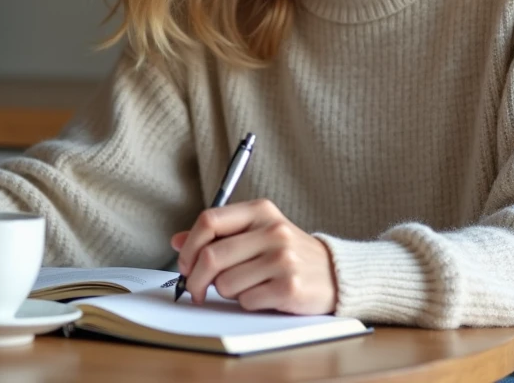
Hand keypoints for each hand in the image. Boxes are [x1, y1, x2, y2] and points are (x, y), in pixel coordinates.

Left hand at [170, 198, 336, 314]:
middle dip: (196, 279)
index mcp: (261, 211)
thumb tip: (177, 241)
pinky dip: (248, 302)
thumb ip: (219, 235)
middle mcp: (273, 231)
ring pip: (226, 283)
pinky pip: (247, 300)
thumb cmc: (290, 254)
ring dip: (227, 292)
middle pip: (211, 256)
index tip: (185, 264)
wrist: (335, 274)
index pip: (209, 220)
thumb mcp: (257, 234)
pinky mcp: (289, 287)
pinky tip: (263, 295)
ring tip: (247, 287)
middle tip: (196, 290)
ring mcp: (283, 258)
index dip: (189, 246)